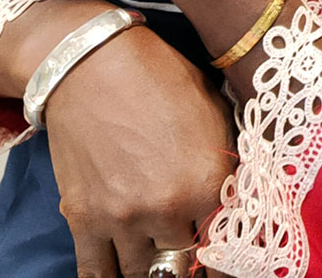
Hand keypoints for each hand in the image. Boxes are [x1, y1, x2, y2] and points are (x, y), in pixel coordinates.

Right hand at [42, 22, 235, 277]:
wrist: (93, 64)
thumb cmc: (160, 78)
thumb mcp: (215, 112)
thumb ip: (227, 164)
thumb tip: (238, 200)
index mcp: (210, 180)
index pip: (225, 241)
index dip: (223, 251)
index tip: (219, 256)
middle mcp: (169, 207)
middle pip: (183, 262)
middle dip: (186, 257)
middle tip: (184, 251)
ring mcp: (124, 218)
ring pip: (142, 274)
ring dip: (149, 267)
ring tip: (154, 258)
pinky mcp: (83, 218)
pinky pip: (94, 273)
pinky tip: (118, 273)